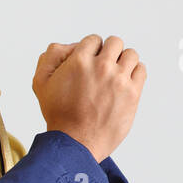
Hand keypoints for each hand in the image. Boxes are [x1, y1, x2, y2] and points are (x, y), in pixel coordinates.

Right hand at [32, 34, 145, 161]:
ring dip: (124, 61)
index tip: (90, 63)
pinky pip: (141, 70)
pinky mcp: (132, 93)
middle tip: (104, 67)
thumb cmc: (58, 115)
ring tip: (116, 74)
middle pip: (114, 43)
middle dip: (109, 52)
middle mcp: (101, 67)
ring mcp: (119, 79)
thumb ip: (49, 57)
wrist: (76, 142)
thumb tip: (66, 45)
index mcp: (79, 61)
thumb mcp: (41, 83)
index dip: (91, 50)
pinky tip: (126, 81)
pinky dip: (136, 72)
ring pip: (130, 54)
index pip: (94, 40)